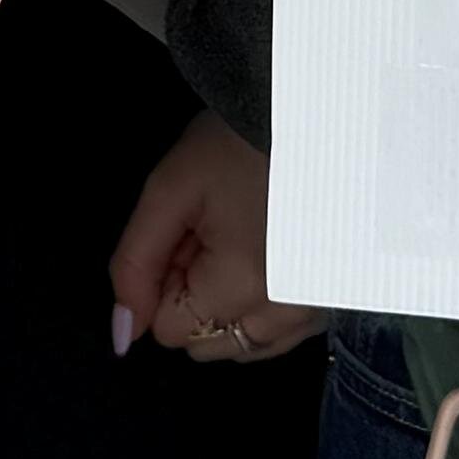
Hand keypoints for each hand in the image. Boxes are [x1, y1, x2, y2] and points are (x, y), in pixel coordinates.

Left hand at [109, 113, 324, 363]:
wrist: (310, 113)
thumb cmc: (236, 143)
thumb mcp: (169, 191)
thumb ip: (135, 265)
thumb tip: (122, 335)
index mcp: (243, 286)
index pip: (171, 329)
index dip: (166, 280)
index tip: (186, 234)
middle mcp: (288, 315)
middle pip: (208, 344)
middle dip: (196, 298)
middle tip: (213, 235)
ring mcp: (318, 312)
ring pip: (245, 345)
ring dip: (230, 307)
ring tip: (243, 243)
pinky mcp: (335, 302)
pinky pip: (282, 335)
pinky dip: (264, 309)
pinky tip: (268, 261)